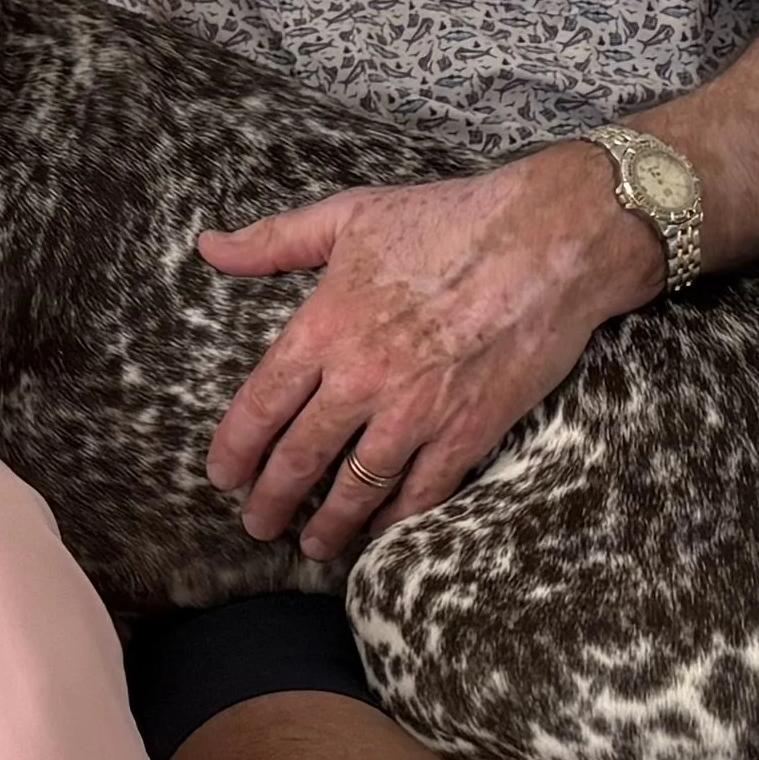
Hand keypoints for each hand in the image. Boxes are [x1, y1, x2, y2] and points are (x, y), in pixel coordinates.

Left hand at [199, 147, 656, 560]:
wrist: (548, 240)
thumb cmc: (449, 219)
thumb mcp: (350, 215)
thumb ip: (273, 240)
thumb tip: (210, 247)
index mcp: (325, 326)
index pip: (261, 404)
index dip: (235, 449)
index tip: (221, 475)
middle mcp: (362, 378)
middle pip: (299, 457)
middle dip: (271, 500)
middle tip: (257, 524)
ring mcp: (416, 411)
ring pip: (356, 488)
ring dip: (329, 524)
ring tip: (312, 544)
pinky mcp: (468, 430)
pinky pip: (421, 492)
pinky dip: (395, 519)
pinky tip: (380, 531)